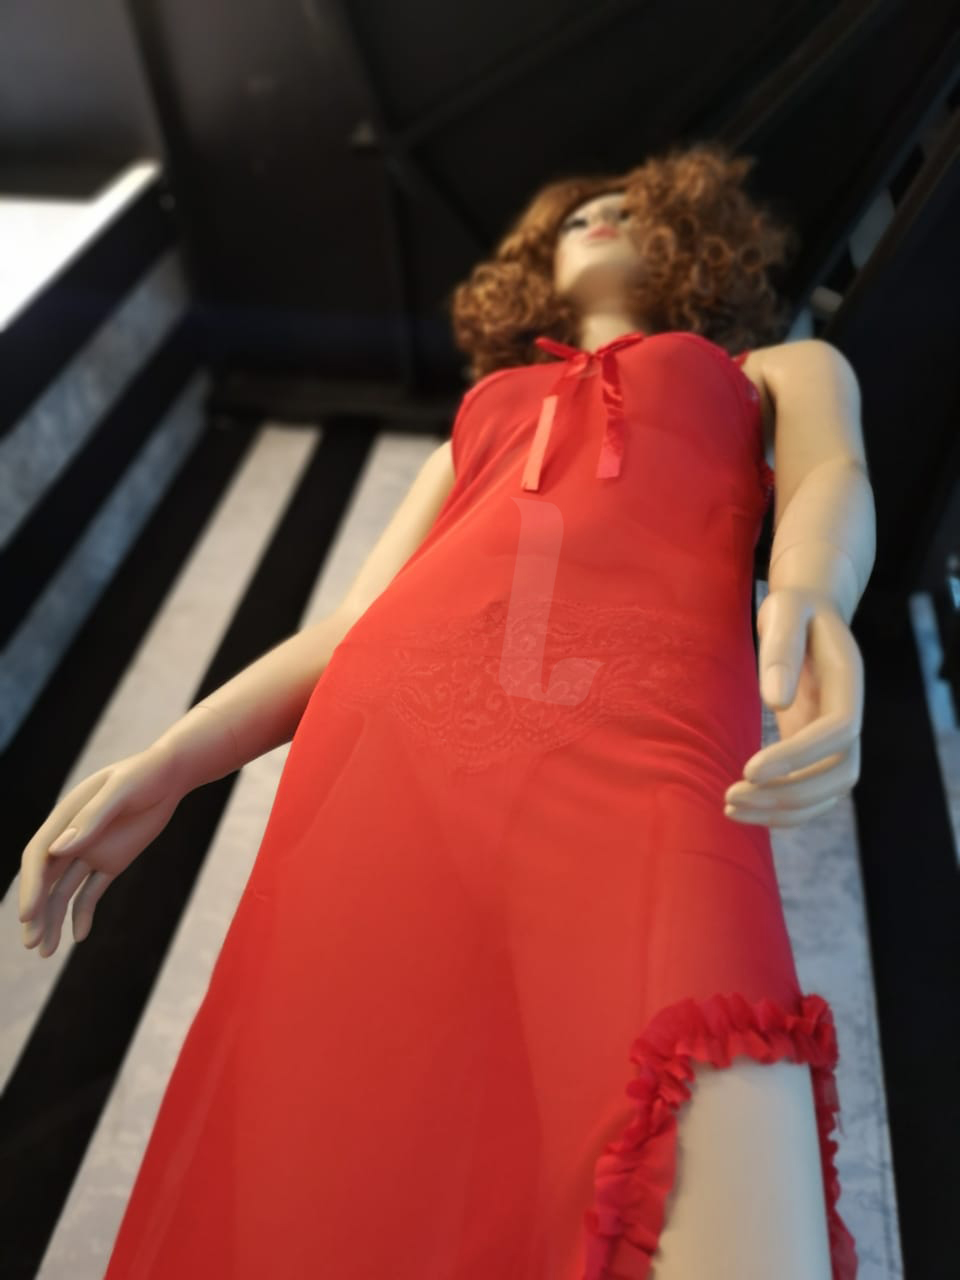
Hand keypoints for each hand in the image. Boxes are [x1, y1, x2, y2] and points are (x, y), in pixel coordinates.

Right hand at [18, 741, 185, 957]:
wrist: (170, 774)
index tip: (28, 914)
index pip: (39, 856)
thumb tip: (61, 848)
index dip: (31, 886)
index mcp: (65, 817)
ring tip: (46, 953)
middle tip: (31, 944)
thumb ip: (93, 817)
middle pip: (46, 880)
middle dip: (36, 912)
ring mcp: (91, 851)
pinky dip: (83, 914)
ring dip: (53, 920)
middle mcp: (72, 838)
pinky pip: (92, 892)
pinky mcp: (111, 862)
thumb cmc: (145, 774)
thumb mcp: (122, 790)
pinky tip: (80, 936)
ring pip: (64, 892)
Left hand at [723, 587, 863, 826]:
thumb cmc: (794, 609)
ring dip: (783, 809)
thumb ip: (783, 648)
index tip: (749, 768)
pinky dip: (783, 809)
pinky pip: (812, 791)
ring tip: (730, 809)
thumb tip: (775, 700)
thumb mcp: (785, 610)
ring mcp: (837, 738)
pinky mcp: (816, 749)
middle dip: (790, 793)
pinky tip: (744, 809)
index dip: (798, 756)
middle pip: (840, 773)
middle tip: (731, 796)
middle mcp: (851, 716)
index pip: (838, 731)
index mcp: (849, 682)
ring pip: (828, 792)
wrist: (809, 613)